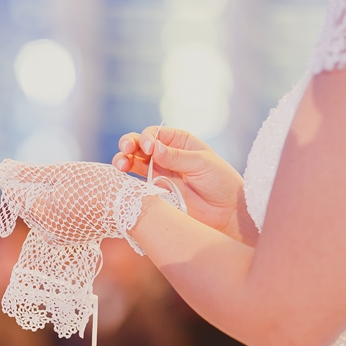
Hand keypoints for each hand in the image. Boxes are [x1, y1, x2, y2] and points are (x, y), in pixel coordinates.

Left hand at [0, 160, 182, 249]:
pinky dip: (57, 209)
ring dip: (45, 198)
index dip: (16, 178)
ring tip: (67, 187)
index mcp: (38, 211)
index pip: (13, 193)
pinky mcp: (69, 239)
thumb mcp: (62, 172)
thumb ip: (31, 172)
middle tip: (54, 175)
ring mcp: (57, 237)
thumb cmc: (96, 185)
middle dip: (32, 188)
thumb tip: (7, 169)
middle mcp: (44, 229)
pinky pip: (53, 221)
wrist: (128, 210)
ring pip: (39, 213)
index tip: (27, 168)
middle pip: (25, 204)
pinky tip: (74, 199)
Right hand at [113, 126, 256, 243]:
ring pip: (132, 163)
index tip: (150, 149)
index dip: (147, 138)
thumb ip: (177, 157)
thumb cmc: (220, 182)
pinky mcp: (154, 192)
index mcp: (178, 141)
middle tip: (126, 151)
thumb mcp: (202, 163)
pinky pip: (135, 184)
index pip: (154, 133)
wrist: (225, 212)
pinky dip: (126, 181)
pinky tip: (121, 181)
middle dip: (128, 145)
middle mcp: (164, 155)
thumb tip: (153, 148)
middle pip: (138, 145)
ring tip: (120, 166)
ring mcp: (157, 174)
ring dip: (122, 161)